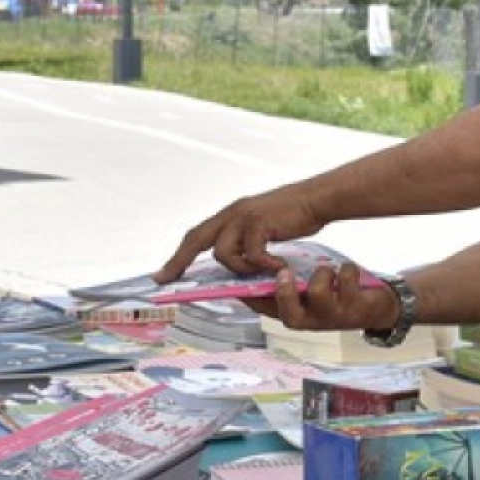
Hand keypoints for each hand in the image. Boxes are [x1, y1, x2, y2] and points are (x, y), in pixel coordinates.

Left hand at [156, 186, 323, 281]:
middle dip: (178, 262)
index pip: (196, 235)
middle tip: (165, 280)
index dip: (179, 255)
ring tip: (262, 271)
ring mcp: (243, 216)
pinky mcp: (257, 222)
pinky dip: (264, 264)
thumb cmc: (294, 216)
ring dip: (240, 268)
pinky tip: (279, 264)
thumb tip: (239, 268)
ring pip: (222, 252)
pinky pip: (250, 253)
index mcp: (230, 215)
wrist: (316, 199)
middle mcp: (231, 213)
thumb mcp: (263, 229)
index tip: (164, 274)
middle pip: (195, 239)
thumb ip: (247, 243)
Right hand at [247, 262, 398, 333]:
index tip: (246, 274)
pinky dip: (348, 270)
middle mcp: (311, 321)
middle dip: (284, 292)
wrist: (377, 309)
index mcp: (294, 314)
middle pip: (290, 316)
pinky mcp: (356, 309)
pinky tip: (349, 271)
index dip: (252, 296)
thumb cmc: (336, 296)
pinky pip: (347, 282)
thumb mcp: (308, 293)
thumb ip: (286, 283)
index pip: (266, 309)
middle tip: (283, 270)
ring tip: (329, 270)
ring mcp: (333, 317)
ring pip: (319, 294)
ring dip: (323, 274)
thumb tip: (255, 264)